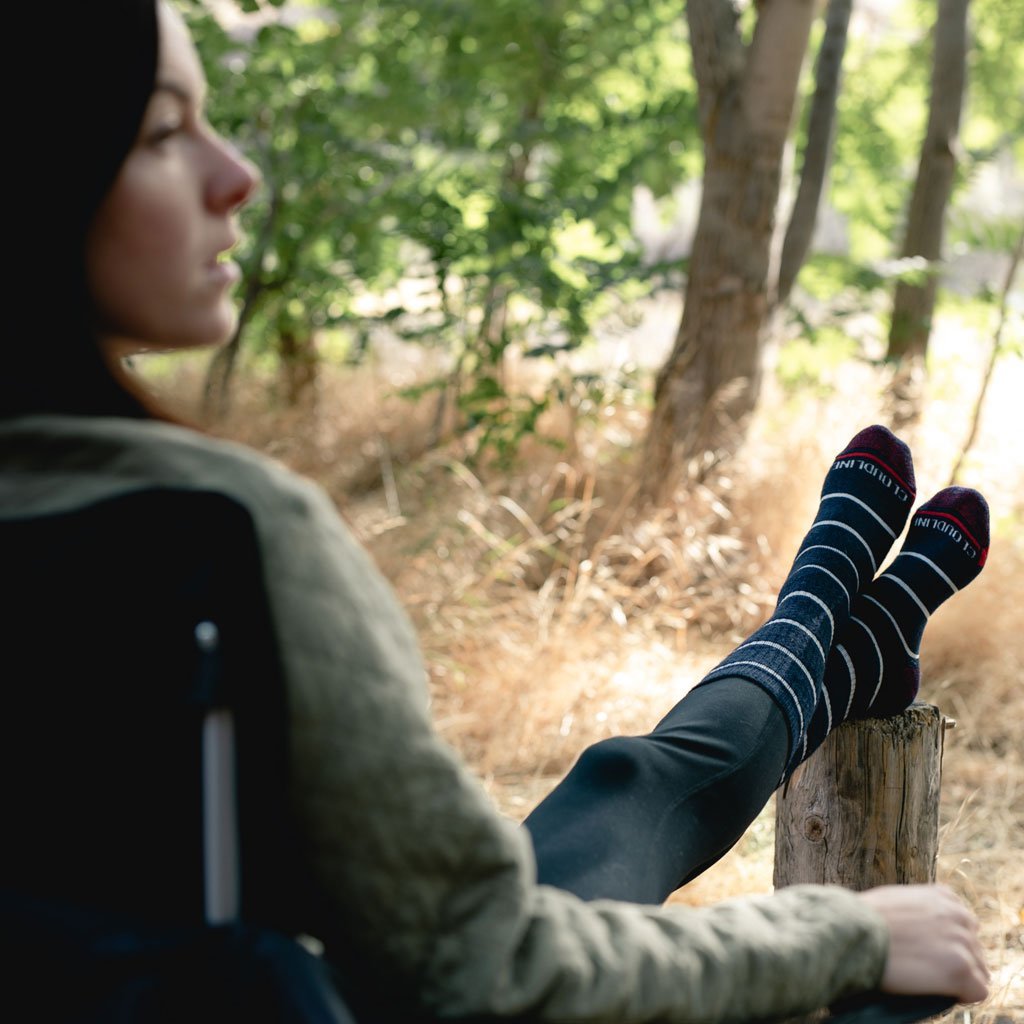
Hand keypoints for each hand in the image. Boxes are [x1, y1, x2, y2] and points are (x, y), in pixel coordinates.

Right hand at [856, 884, 988, 1002]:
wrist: (854, 930)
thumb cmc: (864, 917)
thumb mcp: (896, 899)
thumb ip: (918, 909)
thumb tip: (920, 928)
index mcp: (942, 896)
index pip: (963, 923)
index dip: (948, 941)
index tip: (933, 952)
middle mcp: (958, 915)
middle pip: (974, 947)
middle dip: (957, 959)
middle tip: (929, 969)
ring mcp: (961, 942)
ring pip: (979, 970)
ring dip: (960, 977)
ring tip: (931, 980)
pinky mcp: (960, 968)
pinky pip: (978, 991)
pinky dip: (963, 995)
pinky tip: (940, 991)